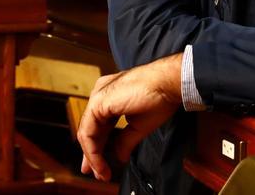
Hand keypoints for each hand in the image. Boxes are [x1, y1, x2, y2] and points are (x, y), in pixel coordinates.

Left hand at [76, 52, 182, 181]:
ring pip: (87, 131)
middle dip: (92, 154)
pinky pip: (88, 131)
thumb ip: (125, 140)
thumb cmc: (159, 97)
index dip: (99, 147)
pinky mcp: (98, 102)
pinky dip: (92, 149)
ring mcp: (98, 96)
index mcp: (110, 97)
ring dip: (92, 155)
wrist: (167, 82)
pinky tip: (98, 161)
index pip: (99, 126)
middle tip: (96, 172)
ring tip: (100, 171)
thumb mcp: (139, 125)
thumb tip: (119, 156)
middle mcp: (100, 94)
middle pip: (91, 129)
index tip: (101, 166)